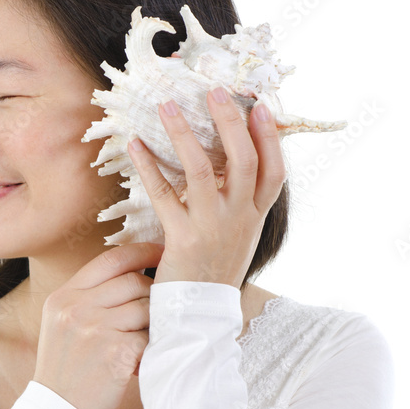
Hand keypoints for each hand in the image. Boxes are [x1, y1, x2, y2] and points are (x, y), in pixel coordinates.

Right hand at [32, 242, 163, 408]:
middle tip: (157, 308)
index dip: (141, 251)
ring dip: (152, 323)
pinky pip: (150, 337)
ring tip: (142, 341)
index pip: (110, 260)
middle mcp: (76, 307)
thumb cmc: (66, 371)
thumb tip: (134, 273)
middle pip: (133, 281)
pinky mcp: (116, 351)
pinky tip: (137, 362)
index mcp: (63, 296)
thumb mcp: (62, 325)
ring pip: (146, 308)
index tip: (161, 252)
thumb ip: (89, 297)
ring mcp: (96, 328)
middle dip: (153, 292)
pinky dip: (150, 349)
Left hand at [125, 88, 285, 289]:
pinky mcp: (182, 239)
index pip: (274, 172)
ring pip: (202, 170)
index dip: (269, 138)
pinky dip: (149, 166)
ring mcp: (212, 227)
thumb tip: (230, 163)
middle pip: (243, 160)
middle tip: (215, 91)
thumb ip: (240, 204)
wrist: (200, 316)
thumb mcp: (239, 237)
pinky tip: (136, 145)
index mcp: (256, 217)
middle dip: (230, 122)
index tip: (259, 107)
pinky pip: (164, 195)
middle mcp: (239, 219)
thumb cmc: (214, 271)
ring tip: (167, 106)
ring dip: (184, 133)